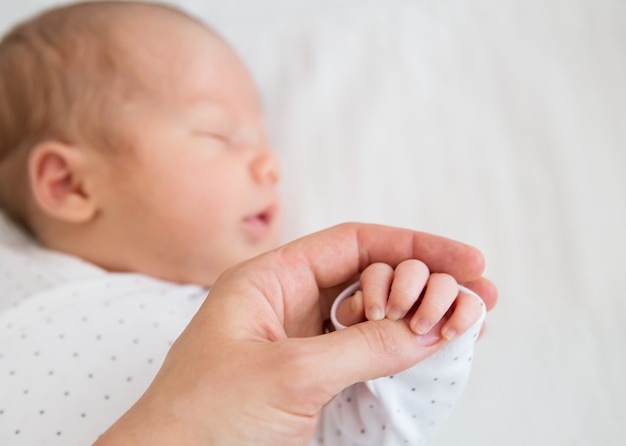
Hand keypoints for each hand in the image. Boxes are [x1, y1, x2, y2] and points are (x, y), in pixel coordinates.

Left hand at [95, 223, 496, 444]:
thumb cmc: (206, 418)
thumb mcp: (292, 375)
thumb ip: (366, 347)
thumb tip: (432, 327)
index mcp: (270, 280)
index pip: (353, 244)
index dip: (413, 245)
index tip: (466, 258)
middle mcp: (287, 303)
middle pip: (368, 276)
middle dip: (424, 282)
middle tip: (479, 294)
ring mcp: (300, 342)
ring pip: (371, 317)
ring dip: (418, 317)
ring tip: (470, 321)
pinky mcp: (310, 378)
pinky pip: (364, 353)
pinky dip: (399, 351)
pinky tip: (432, 349)